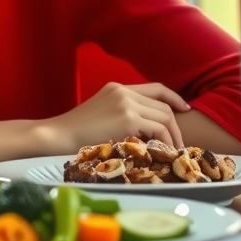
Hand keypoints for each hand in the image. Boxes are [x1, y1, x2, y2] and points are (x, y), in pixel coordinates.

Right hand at [44, 82, 190, 150]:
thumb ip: (119, 113)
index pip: (155, 88)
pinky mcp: (127, 118)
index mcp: (117, 88)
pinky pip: (157, 129)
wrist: (56, 135)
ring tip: (172, 151)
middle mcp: (123, 91)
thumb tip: (142, 130)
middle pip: (163, 104)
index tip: (184, 109)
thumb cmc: (73, 133)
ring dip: (172, 135)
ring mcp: (126, 103)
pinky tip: (162, 152)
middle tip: (178, 143)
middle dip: (175, 125)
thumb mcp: (99, 114)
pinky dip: (165, 141)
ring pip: (164, 116)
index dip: (174, 98)